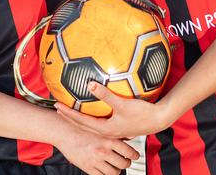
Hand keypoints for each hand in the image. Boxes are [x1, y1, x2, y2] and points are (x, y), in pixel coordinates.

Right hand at [54, 122, 138, 174]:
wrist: (65, 132)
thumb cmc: (82, 128)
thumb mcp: (101, 128)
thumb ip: (114, 135)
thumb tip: (130, 137)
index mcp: (108, 139)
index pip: (129, 151)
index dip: (134, 155)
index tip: (135, 156)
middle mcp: (103, 150)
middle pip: (124, 164)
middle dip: (126, 163)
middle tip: (125, 161)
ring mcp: (95, 160)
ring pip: (114, 172)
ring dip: (116, 170)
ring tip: (115, 166)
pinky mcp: (88, 168)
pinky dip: (105, 174)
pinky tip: (104, 169)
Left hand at [55, 82, 169, 138]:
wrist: (158, 119)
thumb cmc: (142, 113)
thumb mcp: (122, 103)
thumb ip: (105, 94)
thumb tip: (90, 83)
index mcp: (104, 128)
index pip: (81, 121)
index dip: (68, 113)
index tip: (57, 106)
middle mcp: (106, 131)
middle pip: (83, 125)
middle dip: (69, 116)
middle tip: (57, 108)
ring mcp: (112, 130)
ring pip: (91, 124)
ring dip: (79, 117)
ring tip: (70, 109)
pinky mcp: (118, 126)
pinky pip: (100, 122)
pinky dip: (91, 116)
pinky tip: (92, 110)